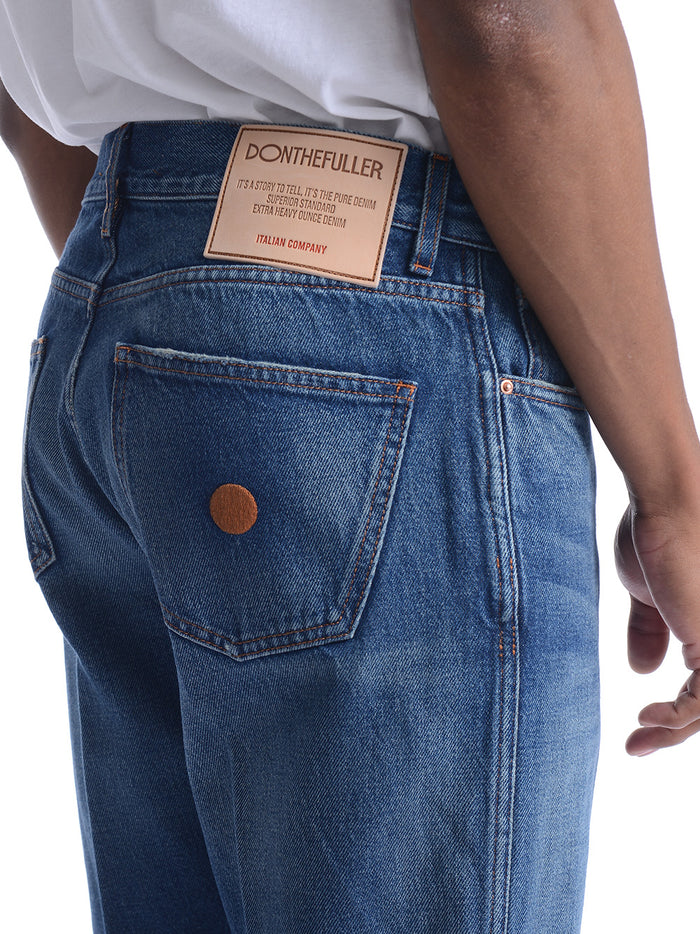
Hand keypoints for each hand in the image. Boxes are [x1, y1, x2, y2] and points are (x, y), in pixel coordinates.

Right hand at [615, 501, 699, 754]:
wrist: (668, 504)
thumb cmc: (654, 534)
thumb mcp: (644, 593)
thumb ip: (648, 631)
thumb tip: (643, 671)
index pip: (699, 689)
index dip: (672, 715)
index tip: (637, 725)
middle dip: (672, 734)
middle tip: (634, 747)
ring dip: (673, 732)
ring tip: (638, 740)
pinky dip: (677, 717)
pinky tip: (646, 718)